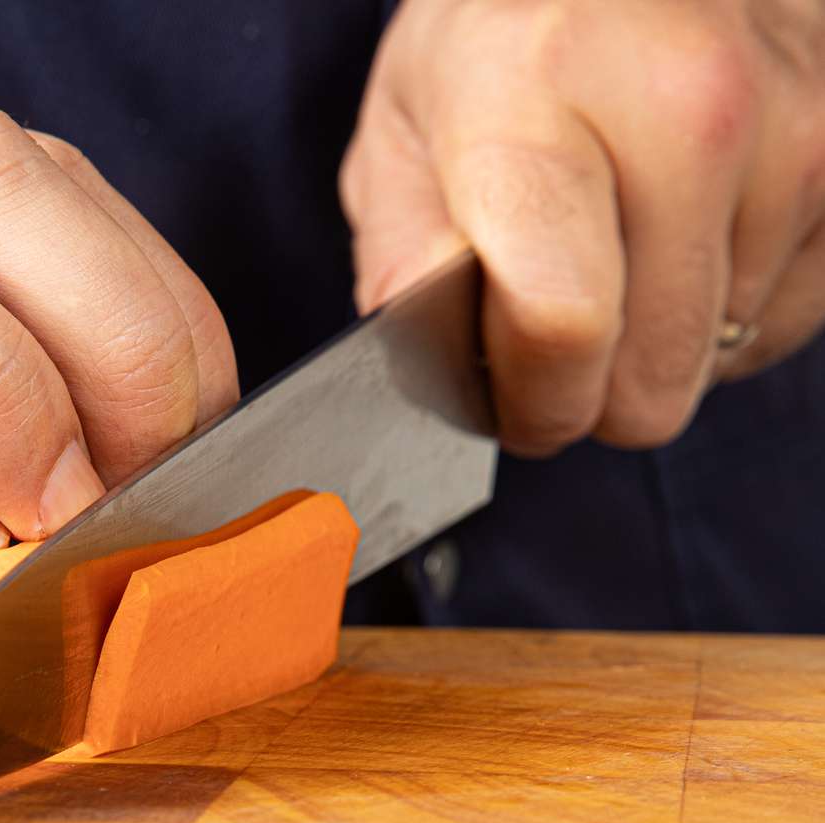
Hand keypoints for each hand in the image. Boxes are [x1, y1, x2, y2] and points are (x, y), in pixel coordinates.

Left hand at [342, 0, 824, 454]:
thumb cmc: (503, 49)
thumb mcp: (403, 135)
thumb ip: (404, 259)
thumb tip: (440, 364)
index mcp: (540, 95)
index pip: (564, 322)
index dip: (536, 403)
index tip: (515, 408)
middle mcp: (689, 104)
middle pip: (654, 374)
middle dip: (591, 391)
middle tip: (553, 335)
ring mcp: (794, 129)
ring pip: (721, 358)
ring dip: (658, 342)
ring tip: (618, 252)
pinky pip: (786, 319)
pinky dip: (726, 309)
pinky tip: (683, 240)